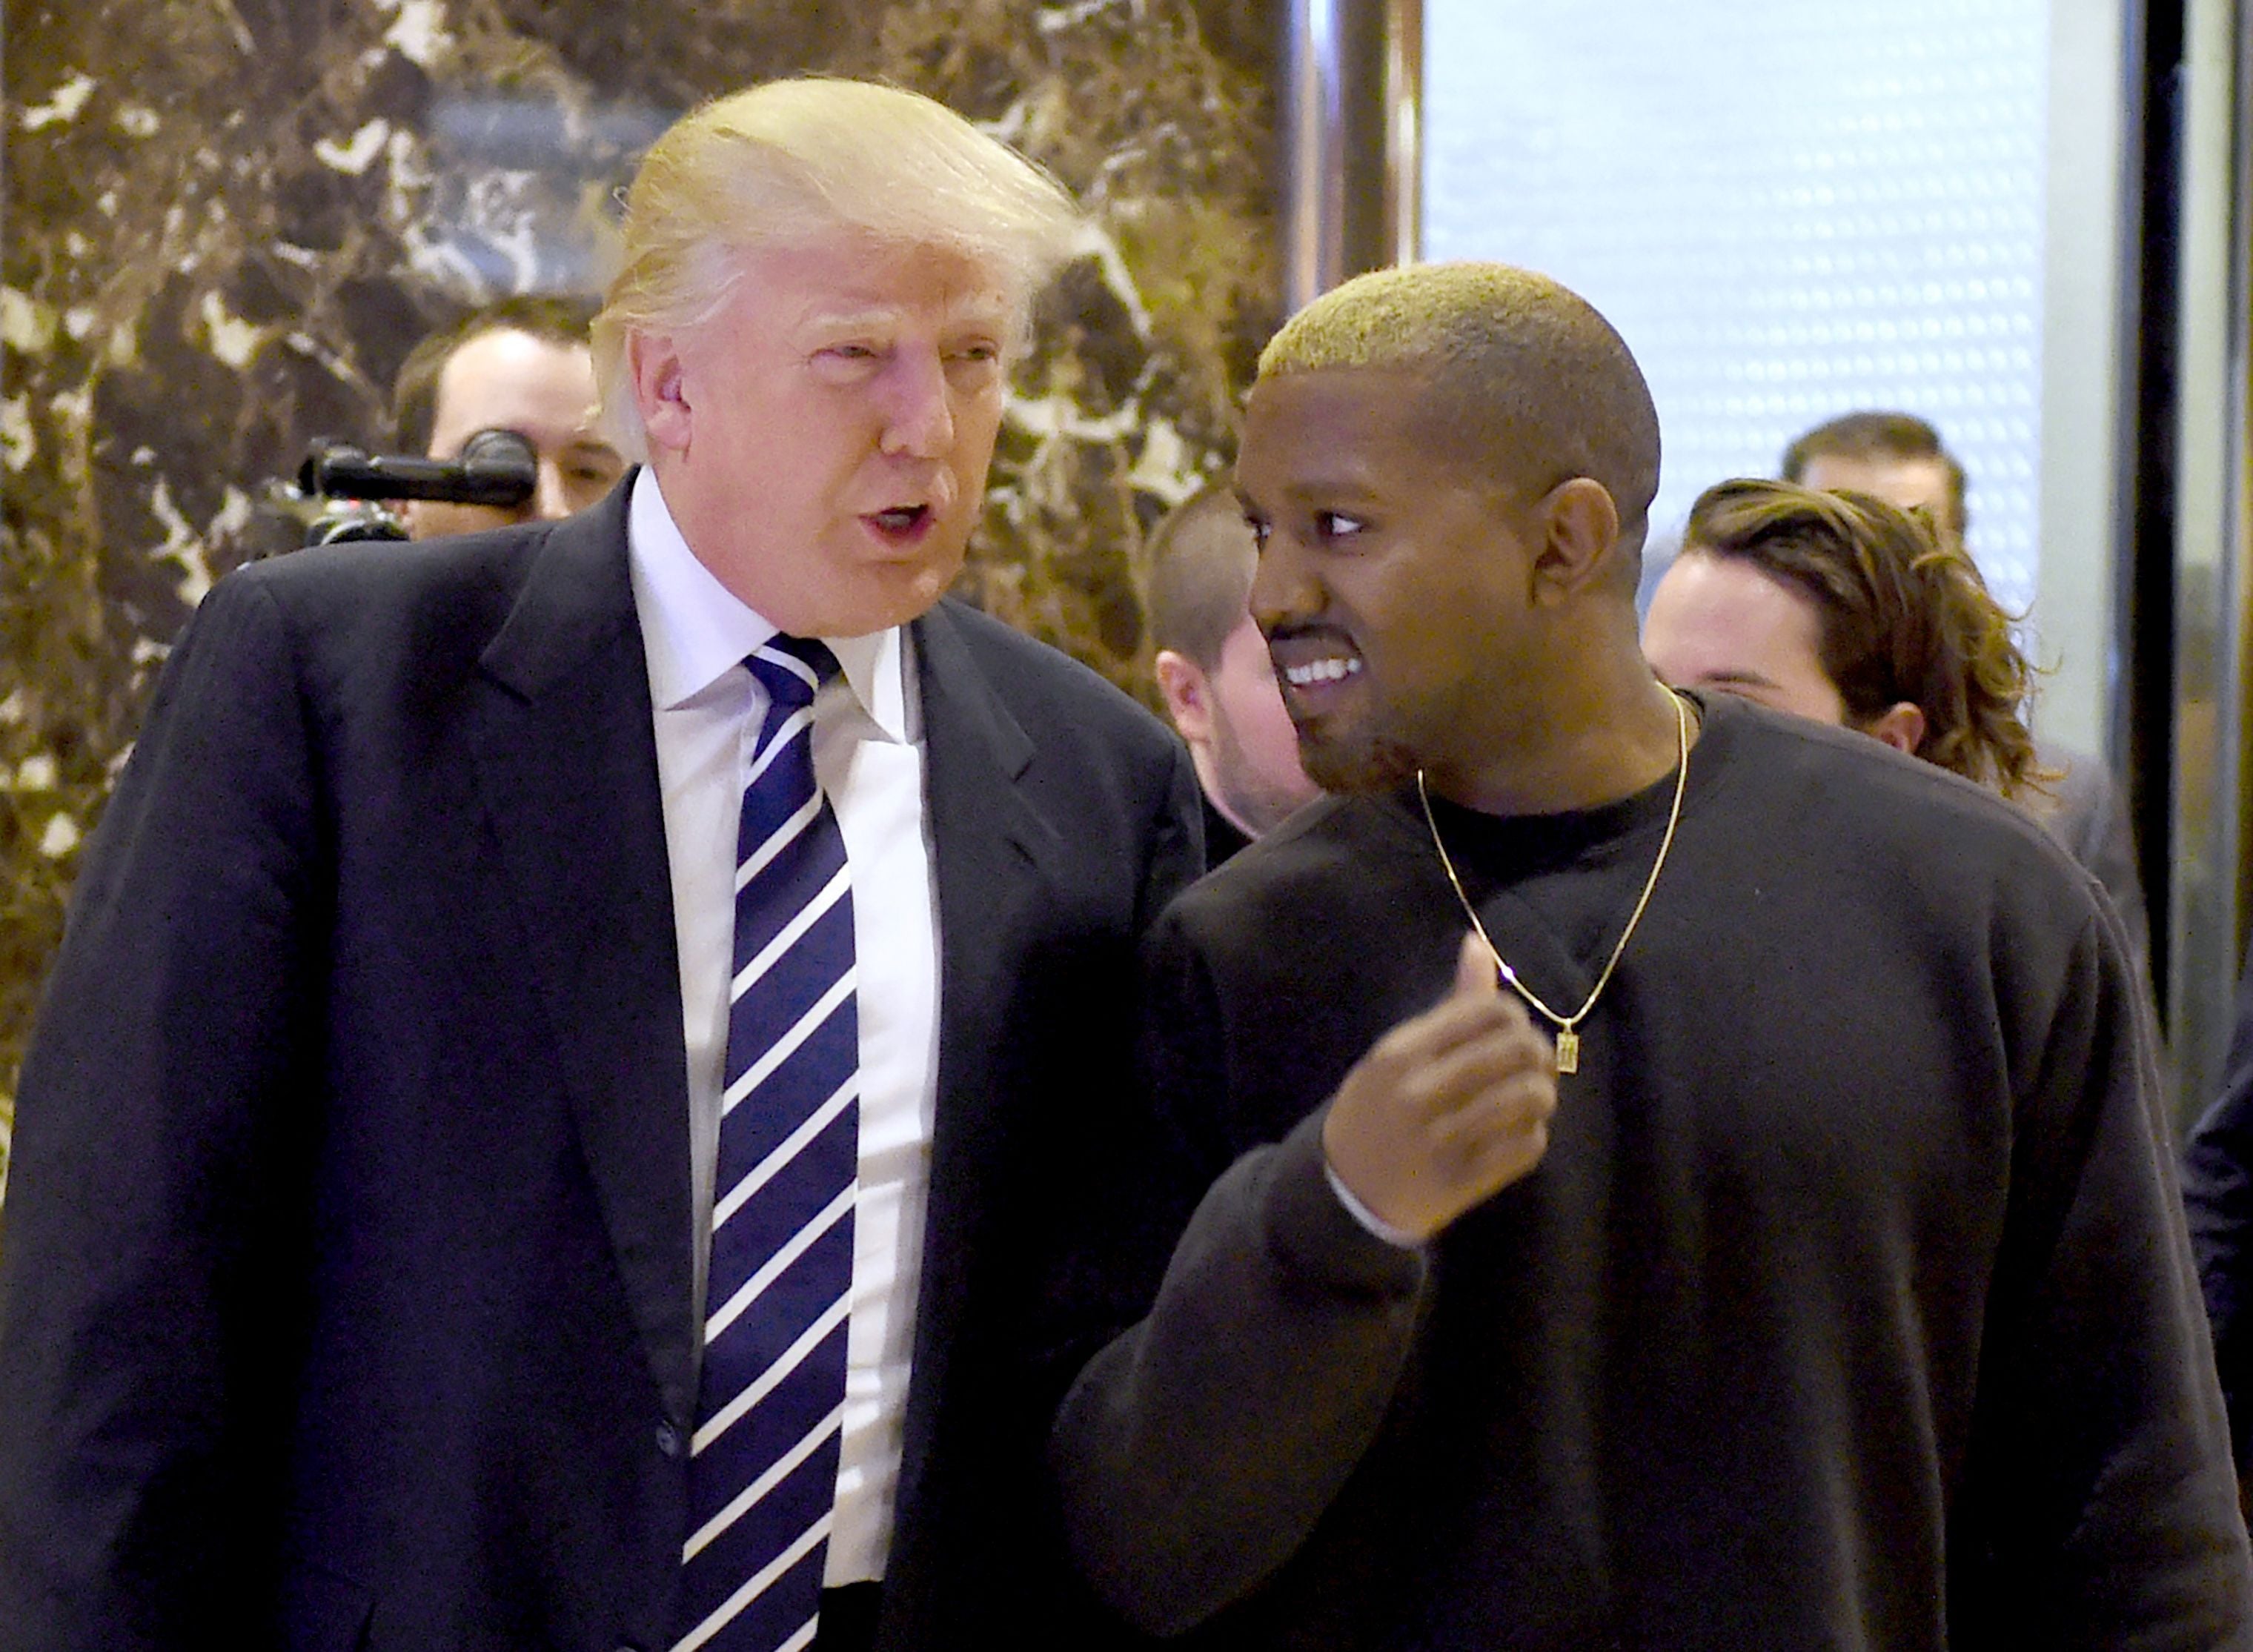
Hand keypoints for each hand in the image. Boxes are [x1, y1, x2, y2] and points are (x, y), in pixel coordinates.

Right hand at [1321, 932, 1558, 1241]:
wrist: (1347, 1191)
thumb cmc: (1378, 1109)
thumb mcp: (1398, 1053)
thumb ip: (1449, 1005)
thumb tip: (1479, 944)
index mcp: (1401, 1052)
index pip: (1491, 1012)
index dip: (1515, 1019)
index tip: (1509, 1035)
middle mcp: (1420, 1092)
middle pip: (1520, 1050)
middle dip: (1539, 1055)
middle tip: (1532, 1067)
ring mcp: (1442, 1140)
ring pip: (1531, 1097)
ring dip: (1541, 1096)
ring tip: (1529, 1101)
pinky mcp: (1462, 1181)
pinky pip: (1528, 1145)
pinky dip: (1533, 1135)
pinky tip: (1516, 1134)